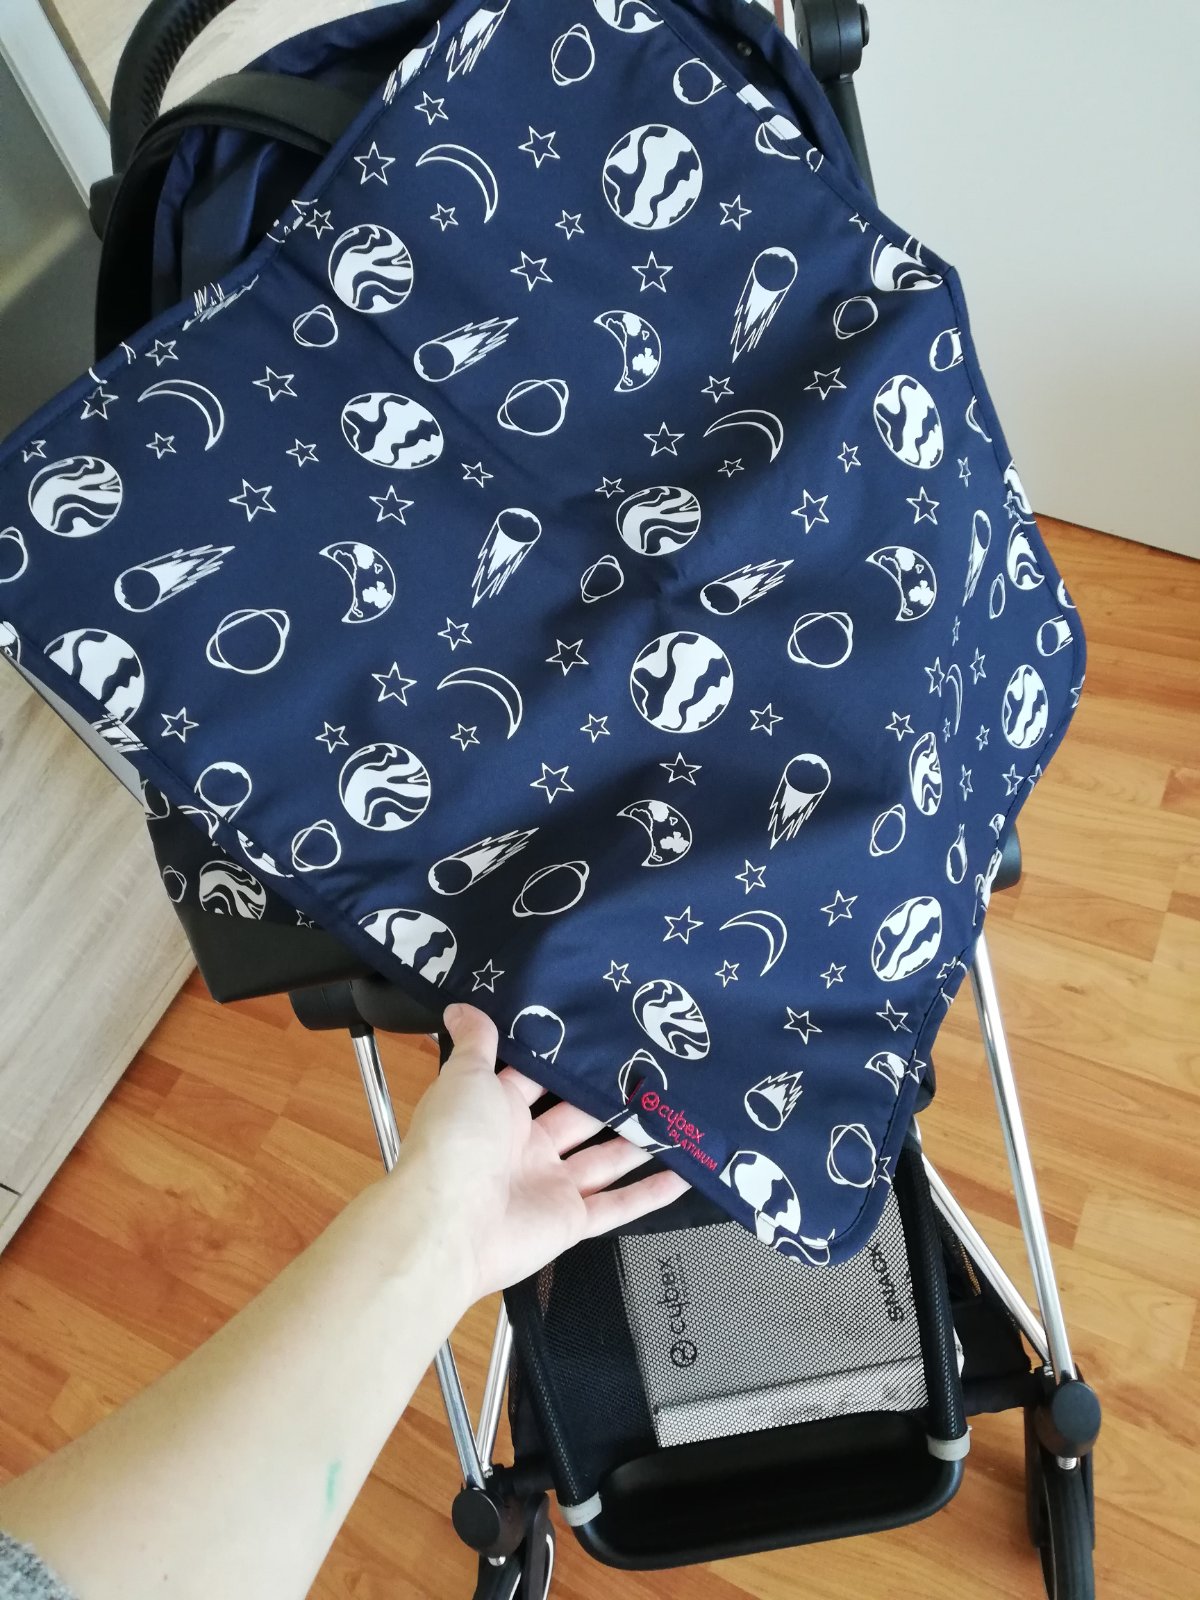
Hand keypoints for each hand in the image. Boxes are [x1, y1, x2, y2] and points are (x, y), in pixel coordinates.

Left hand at [393, 1003, 688, 1301]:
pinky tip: (683, 1176)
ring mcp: (549, 1185)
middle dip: (612, 1099)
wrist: (447, 1225)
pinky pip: (617, 1206)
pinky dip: (649, 1194)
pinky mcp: (569, 1221)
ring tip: (678, 1116)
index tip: (605, 1037)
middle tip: (656, 1072)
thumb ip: (477, 1043)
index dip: (569, 1061)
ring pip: (606, 1159)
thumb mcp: (465, 1077)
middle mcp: (525, 1147)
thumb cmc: (454, 1143)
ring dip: (641, 1142)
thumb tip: (461, 1006)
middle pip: (579, 1117)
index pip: (539, 1080)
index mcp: (498, 1110)